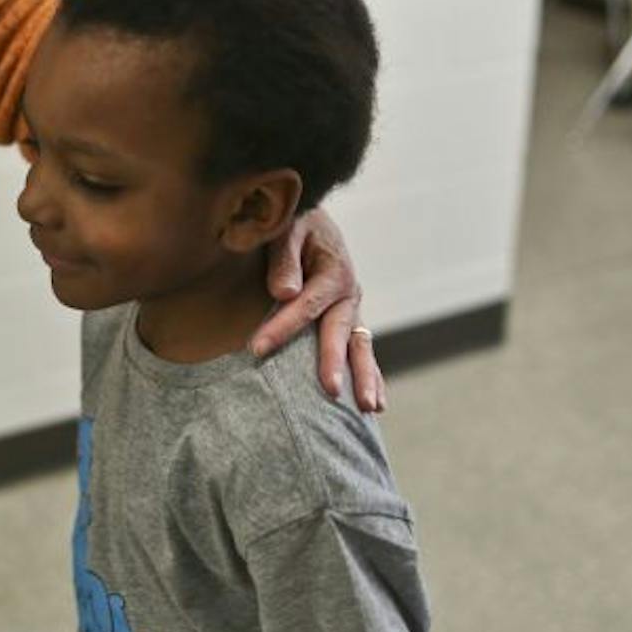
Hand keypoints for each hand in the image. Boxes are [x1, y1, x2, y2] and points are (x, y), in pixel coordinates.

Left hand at [251, 208, 385, 411]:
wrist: (311, 223)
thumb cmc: (293, 226)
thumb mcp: (287, 229)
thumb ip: (283, 257)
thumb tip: (283, 292)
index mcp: (333, 270)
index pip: (305, 305)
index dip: (281, 327)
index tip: (256, 348)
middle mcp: (348, 293)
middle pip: (340, 332)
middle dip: (334, 362)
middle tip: (330, 390)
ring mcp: (351, 310)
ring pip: (360, 348)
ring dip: (366, 377)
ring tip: (369, 408)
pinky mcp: (349, 322)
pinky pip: (361, 352)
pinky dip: (371, 376)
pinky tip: (375, 406)